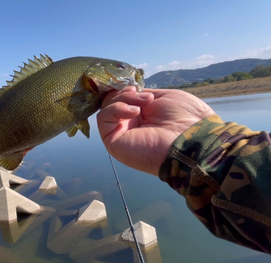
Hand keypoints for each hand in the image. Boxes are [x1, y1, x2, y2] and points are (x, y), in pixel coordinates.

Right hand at [97, 87, 214, 175]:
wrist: (192, 138)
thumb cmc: (186, 118)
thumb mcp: (164, 97)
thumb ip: (143, 95)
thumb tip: (129, 92)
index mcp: (143, 117)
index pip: (122, 100)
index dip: (123, 90)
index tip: (135, 87)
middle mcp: (130, 126)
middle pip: (112, 102)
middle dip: (124, 94)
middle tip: (144, 97)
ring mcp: (121, 134)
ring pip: (106, 109)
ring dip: (122, 99)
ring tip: (143, 104)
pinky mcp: (113, 142)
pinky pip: (103, 119)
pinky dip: (114, 109)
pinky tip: (134, 112)